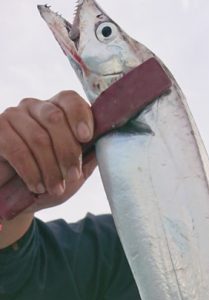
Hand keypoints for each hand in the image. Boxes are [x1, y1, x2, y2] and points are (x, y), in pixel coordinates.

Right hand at [0, 90, 96, 213]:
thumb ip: (89, 158)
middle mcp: (34, 108)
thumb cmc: (47, 183)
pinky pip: (17, 149)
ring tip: (54, 188)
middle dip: (67, 152)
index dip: (80, 116)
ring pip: (38, 137)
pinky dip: (30, 172)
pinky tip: (36, 186)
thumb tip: (105, 143)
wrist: (13, 199)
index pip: (70, 100)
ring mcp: (13, 117)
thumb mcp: (74, 174)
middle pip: (55, 118)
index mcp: (57, 111)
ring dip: (49, 168)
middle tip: (72, 176)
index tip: (86, 138)